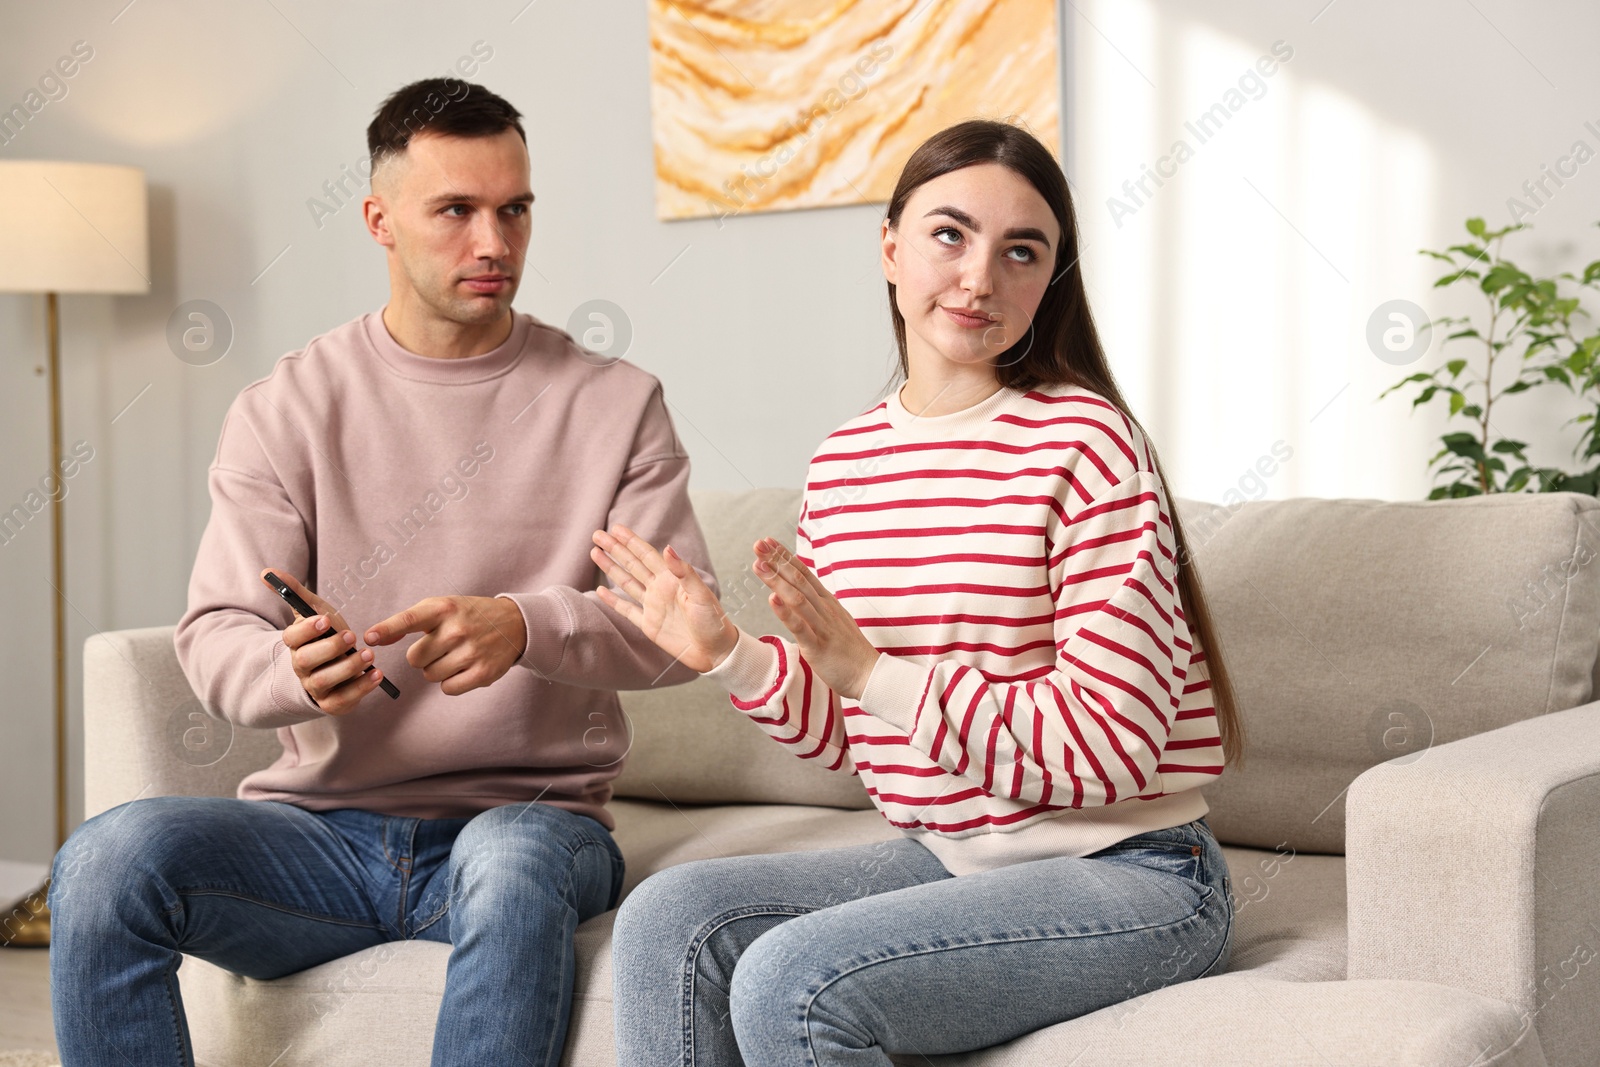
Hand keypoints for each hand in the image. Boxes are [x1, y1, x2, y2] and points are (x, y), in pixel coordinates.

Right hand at [260, 568, 384, 715]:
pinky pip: (342, 700)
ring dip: (348, 668)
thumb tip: (266, 573)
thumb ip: (294, 592)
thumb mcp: (314, 610)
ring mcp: (315, 687)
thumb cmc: (324, 634)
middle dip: (329, 648)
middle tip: (352, 636)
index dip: (307, 630)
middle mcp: (301, 667)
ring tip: (369, 655)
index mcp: (295, 643)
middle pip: (305, 661)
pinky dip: (361, 688)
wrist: (333, 666)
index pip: (292, 638)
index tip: (325, 620)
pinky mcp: (332, 703)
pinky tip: (377, 674)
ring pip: (323, 682)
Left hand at [364, 595, 525, 695]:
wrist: (514, 624)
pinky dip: (451, 681)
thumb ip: (408, 621)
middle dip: (423, 656)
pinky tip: (464, 667)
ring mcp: (471, 652)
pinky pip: (448, 688)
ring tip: (455, 655)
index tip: (369, 637)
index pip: (409, 619)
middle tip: (441, 646)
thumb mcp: (441, 607)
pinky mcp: (483, 673)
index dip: (387, 629)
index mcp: (444, 609)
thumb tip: (373, 638)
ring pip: (430, 675)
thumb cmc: (468, 615)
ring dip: (437, 669)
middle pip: (415, 659)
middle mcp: (457, 629)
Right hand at [590, 523, 738, 673]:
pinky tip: (601, 590)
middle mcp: (659, 589)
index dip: (631, 541)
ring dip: (611, 568)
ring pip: (626, 582)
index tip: (615, 528)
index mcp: (672, 579)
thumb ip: (684, 572)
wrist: (714, 651)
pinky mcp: (648, 624)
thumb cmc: (713, 621)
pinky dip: (613, 601)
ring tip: (595, 553)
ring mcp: (652, 606)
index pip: (647, 555)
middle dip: (615, 549)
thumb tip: (667, 548)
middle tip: (597, 534)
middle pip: (632, 564)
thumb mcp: (701, 594)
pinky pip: (627, 609)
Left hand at [751, 538, 879, 700]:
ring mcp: (822, 626)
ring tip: (759, 565)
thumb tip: (800, 594)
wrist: (869, 675)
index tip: (768, 542)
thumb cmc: (848, 650)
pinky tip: (772, 599)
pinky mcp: (818, 645)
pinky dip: (785, 612)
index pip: (803, 573)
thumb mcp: (833, 621)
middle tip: (758, 544)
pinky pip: (800, 626)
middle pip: (798, 580)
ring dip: (776, 581)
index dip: (784, 557)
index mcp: (826, 602)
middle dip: (776, 561)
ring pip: (796, 598)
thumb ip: (817, 607)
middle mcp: (824, 609)